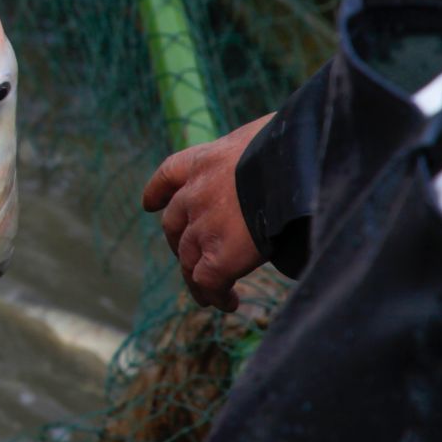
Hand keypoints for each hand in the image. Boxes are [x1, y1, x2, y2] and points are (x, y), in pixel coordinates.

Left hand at [141, 115, 272, 310]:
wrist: (291, 166)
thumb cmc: (290, 144)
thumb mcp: (265, 138)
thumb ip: (257, 154)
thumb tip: (282, 156)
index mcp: (203, 160)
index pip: (168, 175)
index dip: (158, 192)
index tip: (150, 204)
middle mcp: (194, 194)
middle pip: (174, 225)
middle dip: (180, 243)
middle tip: (194, 259)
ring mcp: (203, 227)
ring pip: (187, 259)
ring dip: (195, 278)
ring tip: (208, 294)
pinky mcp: (219, 257)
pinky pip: (208, 282)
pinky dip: (214, 295)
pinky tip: (228, 303)